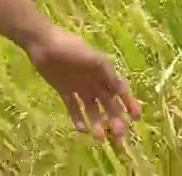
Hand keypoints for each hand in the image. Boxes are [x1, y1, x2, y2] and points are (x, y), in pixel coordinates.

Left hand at [24, 26, 141, 140]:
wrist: (44, 44)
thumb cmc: (72, 49)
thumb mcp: (95, 60)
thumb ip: (109, 75)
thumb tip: (123, 91)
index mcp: (104, 72)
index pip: (120, 91)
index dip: (129, 103)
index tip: (137, 118)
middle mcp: (94, 81)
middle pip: (108, 103)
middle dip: (115, 118)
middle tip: (118, 134)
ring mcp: (79, 87)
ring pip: (91, 108)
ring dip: (97, 122)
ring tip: (99, 137)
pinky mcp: (64, 90)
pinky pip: (73, 107)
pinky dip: (77, 118)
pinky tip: (82, 129)